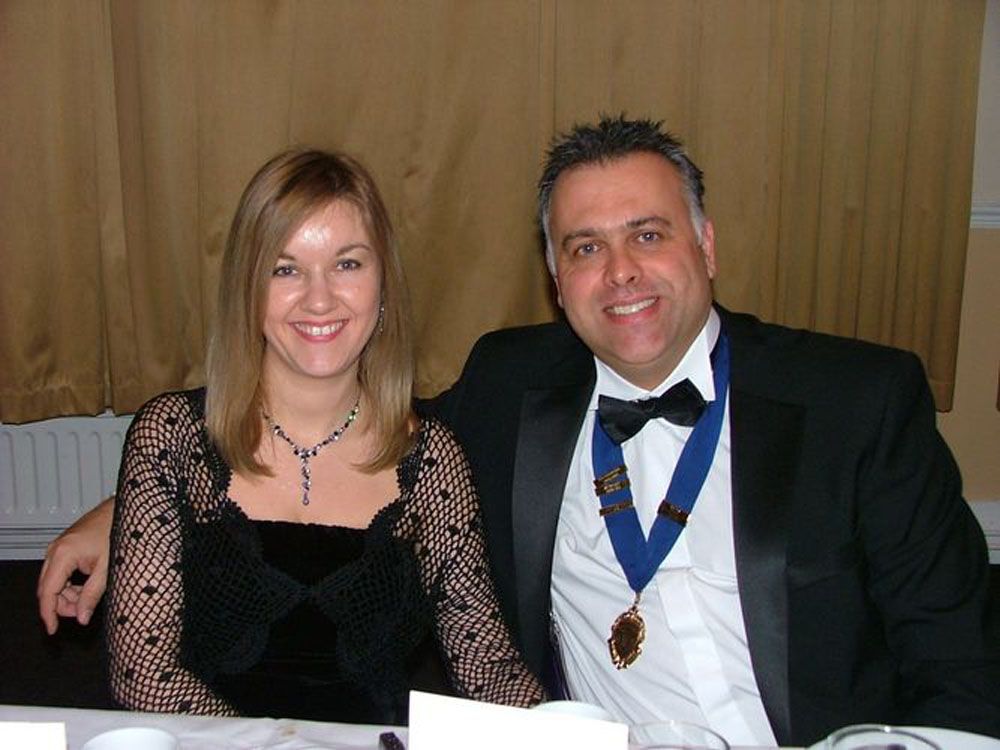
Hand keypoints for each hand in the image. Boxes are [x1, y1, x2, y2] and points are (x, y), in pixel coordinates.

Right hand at [37, 497, 114, 634]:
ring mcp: (59, 547)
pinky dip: (70, 585)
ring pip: (54, 582)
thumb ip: (93, 595)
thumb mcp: (108, 568)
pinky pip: (60, 573)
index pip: (47, 592)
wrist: (126, 509)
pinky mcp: (66, 547)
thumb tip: (82, 618)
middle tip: (82, 613)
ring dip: (67, 595)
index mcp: (63, 554)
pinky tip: (87, 588)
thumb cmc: (119, 532)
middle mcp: (55, 550)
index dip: (48, 614)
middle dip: (61, 605)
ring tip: (89, 598)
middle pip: (47, 588)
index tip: (52, 630)